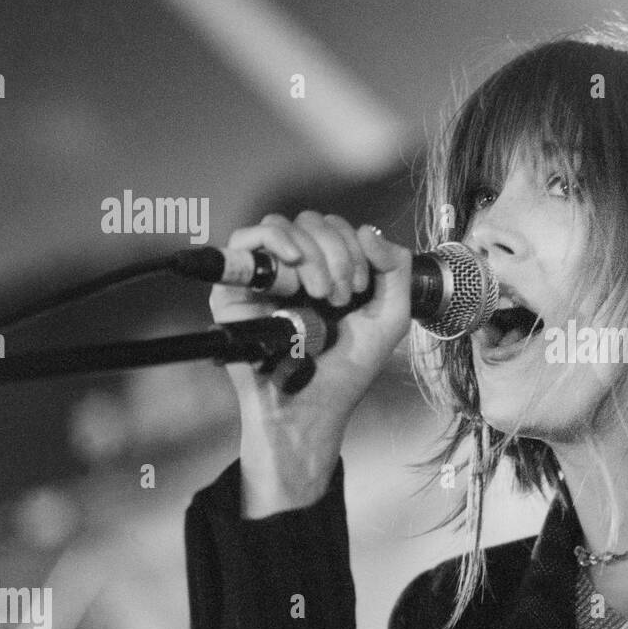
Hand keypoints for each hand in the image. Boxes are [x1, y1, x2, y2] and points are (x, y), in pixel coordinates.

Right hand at [210, 211, 412, 515]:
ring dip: (312, 253)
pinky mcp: (233, 286)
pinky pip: (247, 240)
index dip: (355, 247)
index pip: (337, 227)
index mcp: (329, 271)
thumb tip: (368, 230)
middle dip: (337, 253)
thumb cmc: (346, 370)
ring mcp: (263, 275)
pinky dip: (275, 240)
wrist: (313, 407)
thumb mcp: (390, 317)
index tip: (360, 288)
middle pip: (311, 221)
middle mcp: (294, 269)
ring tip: (321, 293)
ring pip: (282, 225)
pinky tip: (293, 262)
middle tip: (342, 296)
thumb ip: (394, 269)